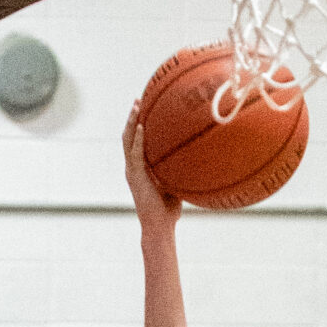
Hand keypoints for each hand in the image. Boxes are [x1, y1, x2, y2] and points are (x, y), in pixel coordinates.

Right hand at [123, 103, 181, 231]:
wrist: (159, 226)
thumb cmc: (169, 210)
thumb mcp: (175, 184)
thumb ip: (180, 171)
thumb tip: (199, 159)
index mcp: (140, 169)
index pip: (136, 142)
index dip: (138, 125)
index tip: (144, 108)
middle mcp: (133, 168)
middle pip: (129, 136)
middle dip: (133, 117)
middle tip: (138, 100)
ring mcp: (132, 171)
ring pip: (128, 140)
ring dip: (132, 122)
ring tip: (137, 105)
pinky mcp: (135, 177)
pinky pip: (135, 153)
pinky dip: (138, 139)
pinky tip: (143, 126)